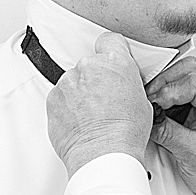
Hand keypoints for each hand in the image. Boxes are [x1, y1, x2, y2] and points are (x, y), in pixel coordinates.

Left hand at [47, 33, 153, 176]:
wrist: (103, 154)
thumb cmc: (126, 133)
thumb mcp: (143, 101)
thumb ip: (127, 83)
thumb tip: (121, 85)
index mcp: (115, 63)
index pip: (110, 40)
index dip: (111, 51)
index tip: (111, 61)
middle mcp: (88, 67)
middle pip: (91, 64)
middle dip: (96, 79)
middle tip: (106, 101)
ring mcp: (67, 82)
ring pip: (74, 82)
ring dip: (80, 94)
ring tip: (93, 116)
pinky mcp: (52, 98)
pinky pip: (61, 98)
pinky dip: (68, 107)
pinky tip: (81, 122)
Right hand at [144, 57, 195, 194]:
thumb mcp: (191, 155)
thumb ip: (167, 132)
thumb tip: (147, 115)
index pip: (193, 82)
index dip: (168, 90)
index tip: (152, 104)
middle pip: (189, 69)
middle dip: (164, 80)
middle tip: (148, 99)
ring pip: (184, 75)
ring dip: (164, 86)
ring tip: (152, 105)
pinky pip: (181, 89)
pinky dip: (166, 95)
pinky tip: (158, 109)